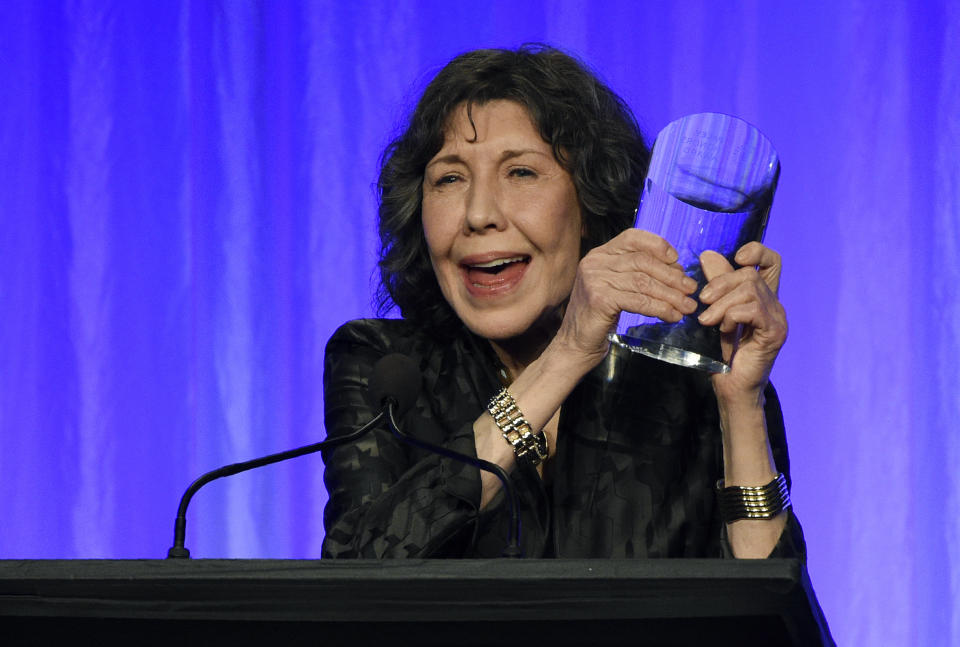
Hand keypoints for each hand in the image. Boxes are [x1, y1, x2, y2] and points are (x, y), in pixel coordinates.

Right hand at [553, 229, 697, 367]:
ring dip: (671, 295)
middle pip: (643, 261)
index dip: (658, 245)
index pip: (633, 238)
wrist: (575, 344)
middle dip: (672, 276)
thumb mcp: (616, 287)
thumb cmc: (599, 317)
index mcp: (600, 254)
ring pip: (643, 282)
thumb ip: (637, 273)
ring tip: (687, 306)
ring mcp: (595, 280)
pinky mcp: (599, 299)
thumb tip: (676, 270)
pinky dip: (660, 309)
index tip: (676, 259)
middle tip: (691, 289)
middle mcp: (595, 262)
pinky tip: (672, 316)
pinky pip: (639, 301)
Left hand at [697, 242, 786, 401]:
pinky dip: (731, 316)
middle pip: (750, 275)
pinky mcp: (774, 333)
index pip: (771, 261)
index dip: (757, 251)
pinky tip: (723, 329)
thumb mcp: (715, 312)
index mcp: (763, 297)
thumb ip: (716, 285)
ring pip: (749, 291)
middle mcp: (775, 305)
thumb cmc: (722, 354)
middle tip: (702, 303)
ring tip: (708, 321)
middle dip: (720, 284)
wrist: (731, 387)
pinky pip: (752, 310)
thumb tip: (708, 255)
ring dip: (721, 304)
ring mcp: (778, 319)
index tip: (737, 257)